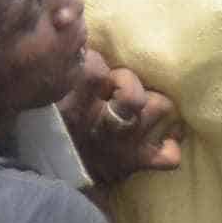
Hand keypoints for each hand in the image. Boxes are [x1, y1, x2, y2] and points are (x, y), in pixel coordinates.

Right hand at [63, 44, 183, 185]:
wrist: (55, 180)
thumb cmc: (55, 130)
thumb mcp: (50, 100)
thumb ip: (66, 72)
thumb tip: (81, 42)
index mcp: (74, 105)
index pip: (96, 71)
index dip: (100, 64)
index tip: (97, 71)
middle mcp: (101, 124)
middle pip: (133, 93)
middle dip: (130, 83)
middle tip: (122, 88)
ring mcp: (123, 145)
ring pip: (159, 108)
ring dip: (157, 104)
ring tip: (148, 105)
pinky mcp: (136, 162)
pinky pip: (168, 155)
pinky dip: (171, 145)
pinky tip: (166, 138)